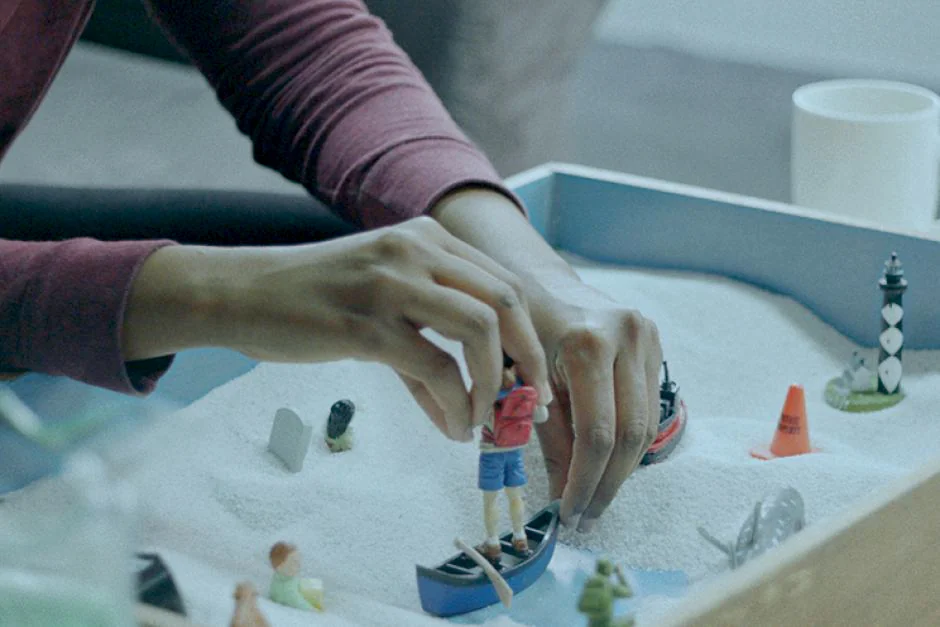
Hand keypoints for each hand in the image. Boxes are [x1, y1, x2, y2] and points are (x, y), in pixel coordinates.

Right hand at [123, 217, 549, 440]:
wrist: (240, 294)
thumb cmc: (311, 298)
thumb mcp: (380, 298)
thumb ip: (427, 339)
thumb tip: (467, 405)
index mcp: (426, 236)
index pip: (504, 280)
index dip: (529, 333)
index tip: (533, 377)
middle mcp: (415, 249)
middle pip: (506, 300)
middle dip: (529, 358)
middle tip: (528, 404)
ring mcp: (390, 283)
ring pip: (480, 329)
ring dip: (494, 383)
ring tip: (484, 420)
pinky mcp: (365, 324)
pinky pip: (435, 367)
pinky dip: (456, 404)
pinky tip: (453, 427)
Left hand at [429, 187, 663, 528]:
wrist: (539, 280)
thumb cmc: (519, 326)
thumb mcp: (520, 377)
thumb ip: (542, 435)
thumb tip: (560, 497)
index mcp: (589, 341)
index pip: (596, 432)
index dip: (583, 481)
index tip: (568, 513)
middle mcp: (628, 335)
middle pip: (629, 433)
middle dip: (607, 483)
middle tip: (585, 516)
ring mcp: (648, 337)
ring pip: (645, 425)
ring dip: (620, 469)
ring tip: (594, 499)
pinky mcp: (655, 343)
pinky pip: (647, 407)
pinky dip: (626, 442)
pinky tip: (604, 464)